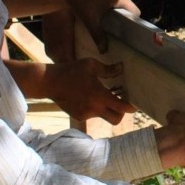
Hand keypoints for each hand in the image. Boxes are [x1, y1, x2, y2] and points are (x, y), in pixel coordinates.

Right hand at [15, 57, 135, 124]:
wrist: (49, 82)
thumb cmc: (71, 71)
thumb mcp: (90, 65)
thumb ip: (108, 69)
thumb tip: (121, 67)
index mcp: (99, 95)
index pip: (121, 107)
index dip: (131, 107)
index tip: (135, 104)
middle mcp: (94, 108)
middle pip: (116, 119)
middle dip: (121, 114)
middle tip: (121, 103)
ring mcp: (86, 114)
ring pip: (103, 116)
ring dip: (106, 109)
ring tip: (102, 95)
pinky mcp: (78, 116)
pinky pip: (92, 115)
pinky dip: (94, 108)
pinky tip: (88, 97)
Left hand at [55, 0, 138, 51]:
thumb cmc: (80, 3)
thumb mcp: (90, 21)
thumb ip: (98, 36)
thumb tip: (104, 51)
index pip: (135, 11)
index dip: (132, 22)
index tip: (126, 32)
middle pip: (129, 9)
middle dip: (125, 19)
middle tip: (118, 31)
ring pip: (123, 5)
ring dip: (119, 14)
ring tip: (112, 25)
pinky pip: (117, 1)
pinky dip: (114, 9)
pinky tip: (106, 18)